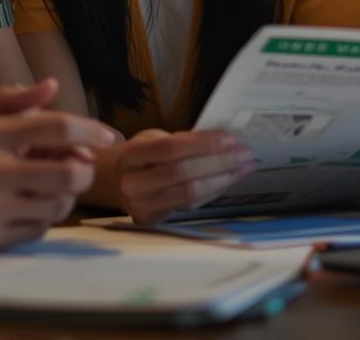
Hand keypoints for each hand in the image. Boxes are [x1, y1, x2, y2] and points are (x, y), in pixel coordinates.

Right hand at [0, 79, 114, 250]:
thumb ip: (8, 99)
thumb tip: (50, 85)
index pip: (58, 126)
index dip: (91, 129)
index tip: (108, 135)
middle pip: (71, 172)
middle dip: (84, 169)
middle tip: (78, 167)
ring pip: (59, 206)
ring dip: (63, 196)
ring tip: (48, 187)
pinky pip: (36, 230)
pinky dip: (40, 219)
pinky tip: (25, 207)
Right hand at [113, 129, 255, 223]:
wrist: (114, 183)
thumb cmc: (141, 157)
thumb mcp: (152, 139)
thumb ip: (181, 140)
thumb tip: (224, 141)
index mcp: (131, 155)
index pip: (172, 148)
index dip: (204, 144)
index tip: (231, 139)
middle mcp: (133, 182)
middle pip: (182, 172)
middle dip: (219, 162)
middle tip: (245, 154)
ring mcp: (142, 205)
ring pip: (189, 194)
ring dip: (222, 179)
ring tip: (244, 168)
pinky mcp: (154, 220)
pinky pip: (190, 206)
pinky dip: (213, 192)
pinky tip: (228, 181)